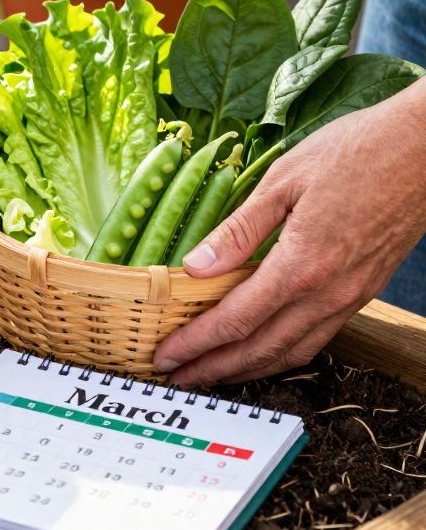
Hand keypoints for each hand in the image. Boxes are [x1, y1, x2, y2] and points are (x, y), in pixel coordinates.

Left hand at [154, 84, 425, 385]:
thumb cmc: (358, 151)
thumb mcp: (284, 180)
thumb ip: (238, 230)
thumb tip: (195, 266)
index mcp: (302, 264)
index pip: (235, 320)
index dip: (195, 344)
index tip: (165, 356)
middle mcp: (329, 292)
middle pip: (260, 349)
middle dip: (213, 369)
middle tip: (175, 378)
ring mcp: (352, 296)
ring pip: (292, 351)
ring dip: (247, 369)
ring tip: (211, 374)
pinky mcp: (365, 290)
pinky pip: (318, 337)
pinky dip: (283, 353)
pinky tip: (262, 350)